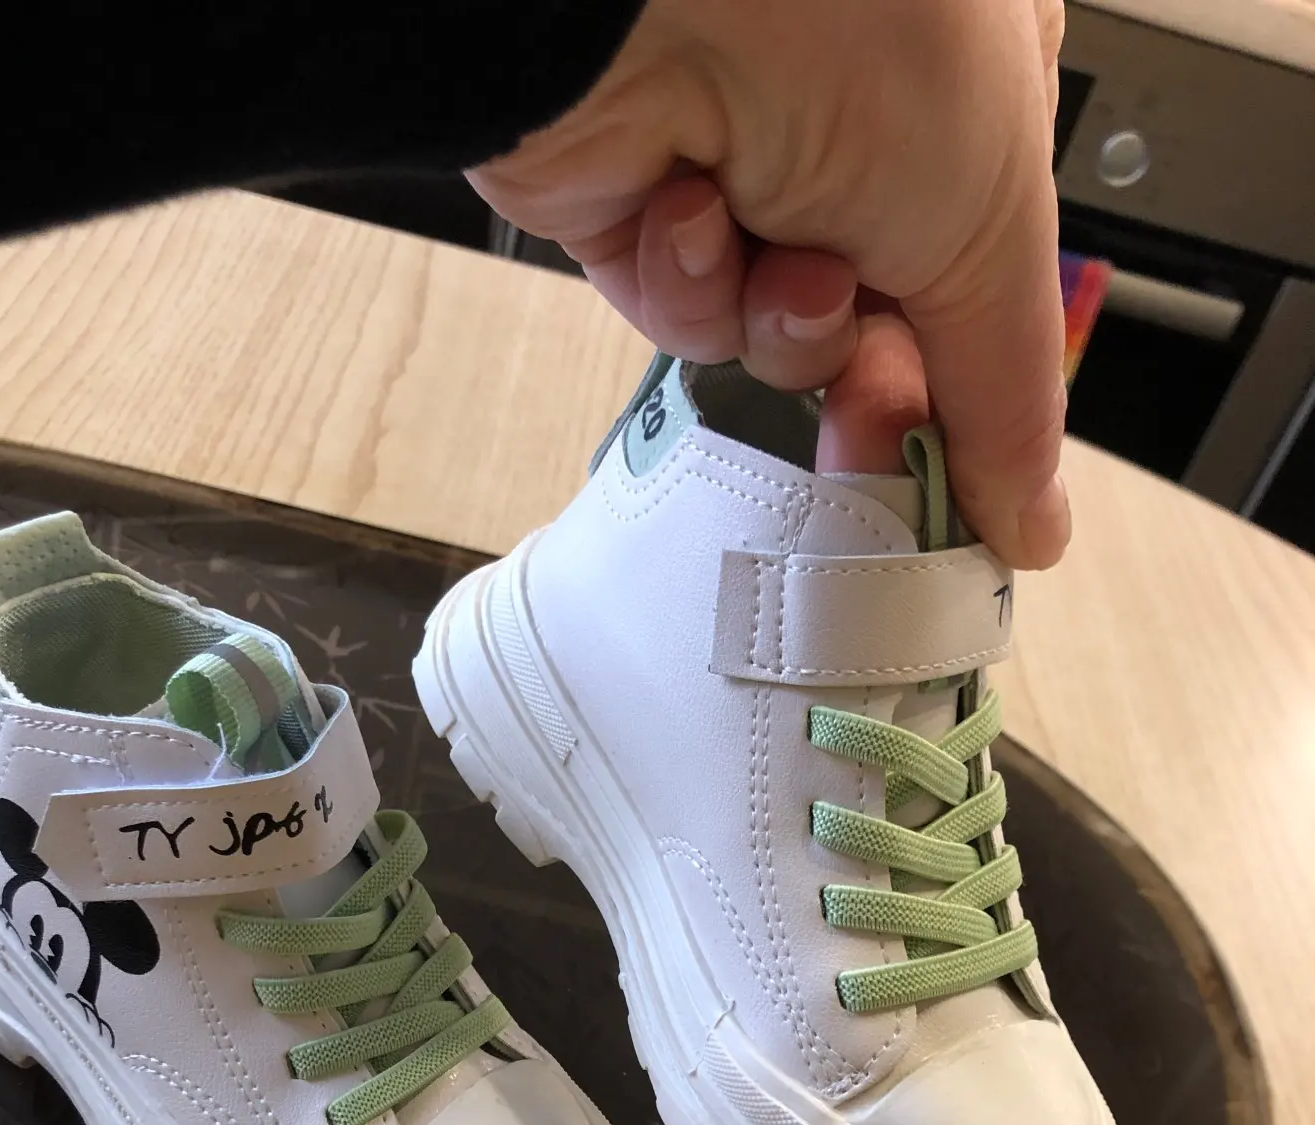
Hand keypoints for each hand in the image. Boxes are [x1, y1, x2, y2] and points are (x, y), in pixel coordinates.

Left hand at [470, 0, 1068, 567]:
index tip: (963, 476)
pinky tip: (691, 212)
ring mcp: (744, 158)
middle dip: (868, 378)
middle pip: (878, 326)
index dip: (966, 381)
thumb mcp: (988, 218)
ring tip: (780, 258)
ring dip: (782, 323)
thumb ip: (1009, 390)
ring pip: (777, 334)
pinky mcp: (640, 201)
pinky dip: (693, 287)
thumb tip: (1033, 525)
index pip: (981, 280)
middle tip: (866, 420)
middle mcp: (857, 119)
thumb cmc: (855, 24)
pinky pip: (685, 310)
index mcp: (974, 88)